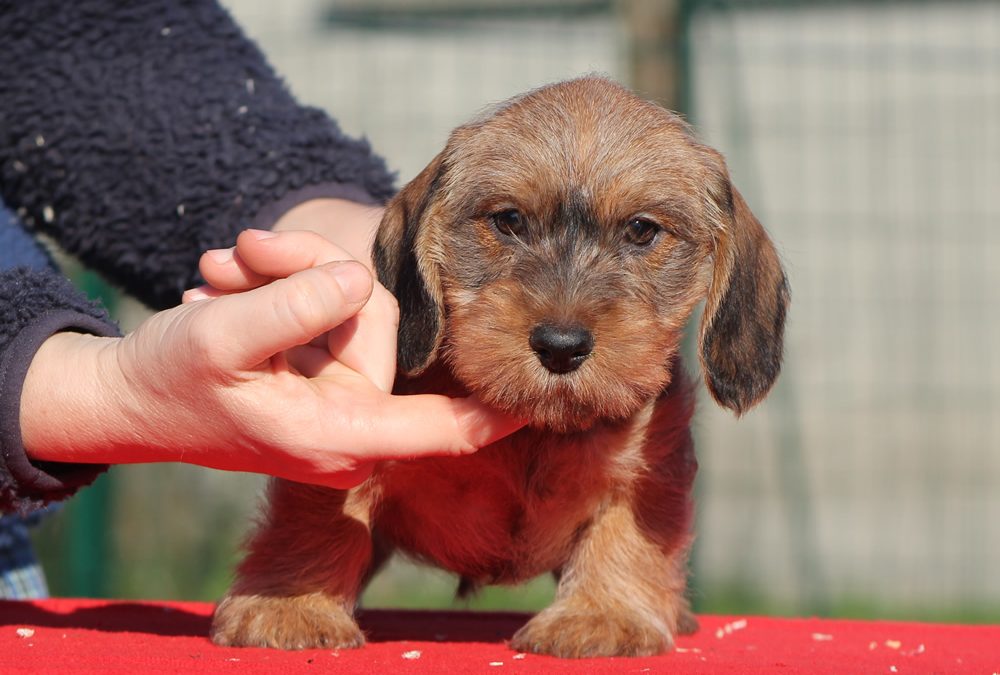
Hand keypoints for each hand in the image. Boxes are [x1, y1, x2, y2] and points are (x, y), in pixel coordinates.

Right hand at [21, 259, 522, 488]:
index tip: (549, 386)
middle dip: (318, 278)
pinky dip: (286, 297)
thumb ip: (293, 305)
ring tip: (222, 273)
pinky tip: (231, 287)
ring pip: (350, 317)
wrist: (125, 401)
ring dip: (290, 281)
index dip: (499, 410)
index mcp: (339, 434)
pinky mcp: (320, 381)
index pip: (443, 428)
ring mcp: (335, 402)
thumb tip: (355, 278)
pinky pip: (328, 324)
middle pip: (380, 334)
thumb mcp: (220, 334)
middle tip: (241, 254)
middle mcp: (350, 424)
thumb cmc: (167, 377)